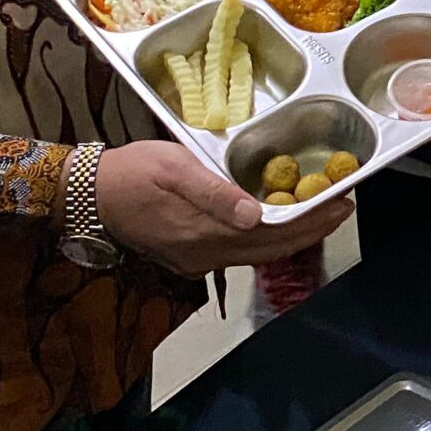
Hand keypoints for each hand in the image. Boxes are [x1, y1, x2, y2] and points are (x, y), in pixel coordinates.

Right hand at [94, 140, 350, 274]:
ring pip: (256, 254)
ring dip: (289, 235)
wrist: (90, 196)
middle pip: (272, 250)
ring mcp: (196, 261)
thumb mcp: (175, 169)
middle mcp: (206, 255)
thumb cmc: (133, 172)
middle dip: (311, 230)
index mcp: (206, 234)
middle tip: (341, 208)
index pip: (274, 234)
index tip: (341, 204)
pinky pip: (238, 253)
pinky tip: (274, 222)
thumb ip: (215, 193)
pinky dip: (264, 239)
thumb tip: (255, 215)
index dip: (312, 221)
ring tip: (317, 212)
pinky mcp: (188, 258)